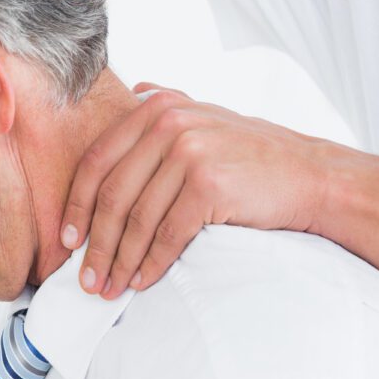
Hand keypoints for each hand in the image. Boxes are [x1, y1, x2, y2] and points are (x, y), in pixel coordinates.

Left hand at [62, 83, 332, 298]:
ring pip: (137, 219)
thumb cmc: (254, 154)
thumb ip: (167, 103)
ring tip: (109, 288)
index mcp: (157, 106)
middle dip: (95, 243)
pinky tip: (142, 281)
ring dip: (119, 261)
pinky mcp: (208, 186)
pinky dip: (151, 264)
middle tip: (85, 277)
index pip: (97, 160)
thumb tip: (133, 90)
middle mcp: (168, 124)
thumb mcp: (206, 114)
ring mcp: (189, 153)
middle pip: (112, 194)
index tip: (67, 239)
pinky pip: (167, 235)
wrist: (312, 175)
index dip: (76, 205)